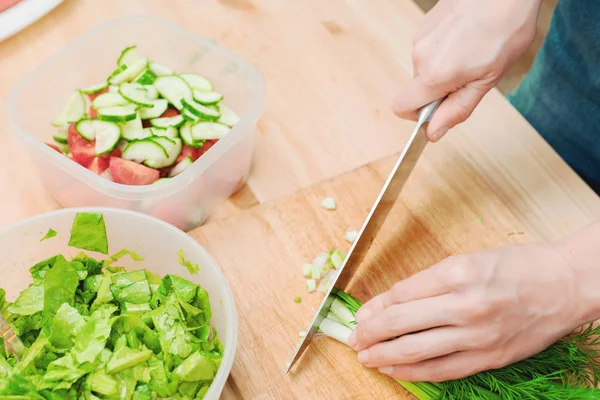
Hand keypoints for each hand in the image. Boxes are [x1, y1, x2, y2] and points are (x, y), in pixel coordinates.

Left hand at [347, 242, 590, 381]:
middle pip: (401, 322)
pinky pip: (443, 370)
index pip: (401, 294)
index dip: (375, 307)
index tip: (360, 315)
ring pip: (416, 350)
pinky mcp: (490, 357)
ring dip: (384, 355)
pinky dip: (413, 372)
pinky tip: (394, 370)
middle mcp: (465, 304)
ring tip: (365, 357)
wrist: (566, 284)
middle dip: (370, 333)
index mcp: (457, 272)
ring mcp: (478, 334)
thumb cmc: (518, 266)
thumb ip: (428, 282)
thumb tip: (390, 300)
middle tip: (352, 339)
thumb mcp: (468, 260)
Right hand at [395, 0, 540, 140]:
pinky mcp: (425, 24)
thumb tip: (433, 132)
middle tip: (472, 74)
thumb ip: (457, 108)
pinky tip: (467, 37)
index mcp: (434, 75)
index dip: (418, 115)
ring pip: (425, 68)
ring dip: (445, 68)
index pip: (402, 107)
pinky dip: (445, 50)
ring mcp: (420, 38)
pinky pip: (429, 49)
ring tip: (474, 50)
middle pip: (418, 88)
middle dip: (440, 89)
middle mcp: (419, 56)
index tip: (441, 109)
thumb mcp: (488, 79)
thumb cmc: (506, 28)